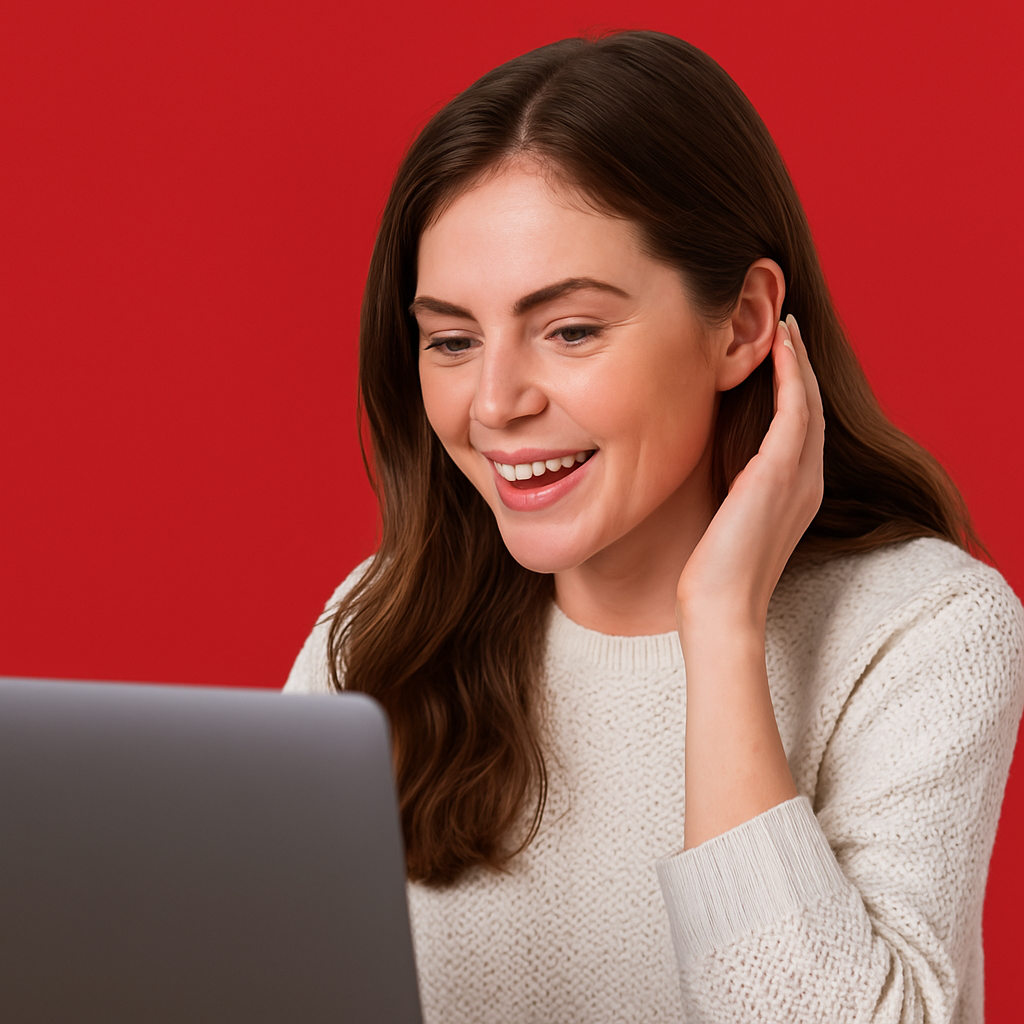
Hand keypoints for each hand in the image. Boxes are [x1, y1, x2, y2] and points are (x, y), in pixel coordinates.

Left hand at [676, 314, 824, 635]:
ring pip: (809, 401)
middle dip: (801, 366)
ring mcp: (800, 476)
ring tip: (784, 325)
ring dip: (798, 360)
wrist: (720, 606)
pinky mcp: (782, 473)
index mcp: (796, 494)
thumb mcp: (726, 522)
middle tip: (786, 326)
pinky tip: (779, 346)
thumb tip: (705, 468)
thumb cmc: (713, 572)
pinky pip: (796, 409)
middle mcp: (807, 481)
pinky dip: (792, 374)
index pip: (801, 428)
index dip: (795, 388)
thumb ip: (731, 492)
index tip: (779, 355)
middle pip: (812, 407)